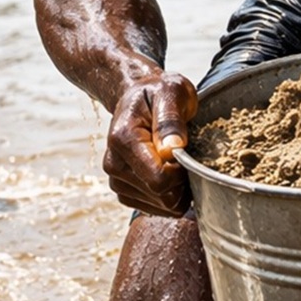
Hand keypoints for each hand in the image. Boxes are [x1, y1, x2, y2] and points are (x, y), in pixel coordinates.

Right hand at [103, 72, 198, 216]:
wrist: (139, 97)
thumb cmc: (158, 92)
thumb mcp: (171, 91)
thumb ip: (171, 119)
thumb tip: (172, 150)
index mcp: (123, 139)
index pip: (159, 179)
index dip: (182, 172)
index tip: (186, 152)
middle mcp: (113, 163)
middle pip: (162, 196)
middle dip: (182, 181)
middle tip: (184, 154)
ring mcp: (116, 180)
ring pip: (161, 206)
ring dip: (177, 188)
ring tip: (175, 160)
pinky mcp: (124, 190)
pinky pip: (156, 208)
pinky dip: (169, 195)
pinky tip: (169, 171)